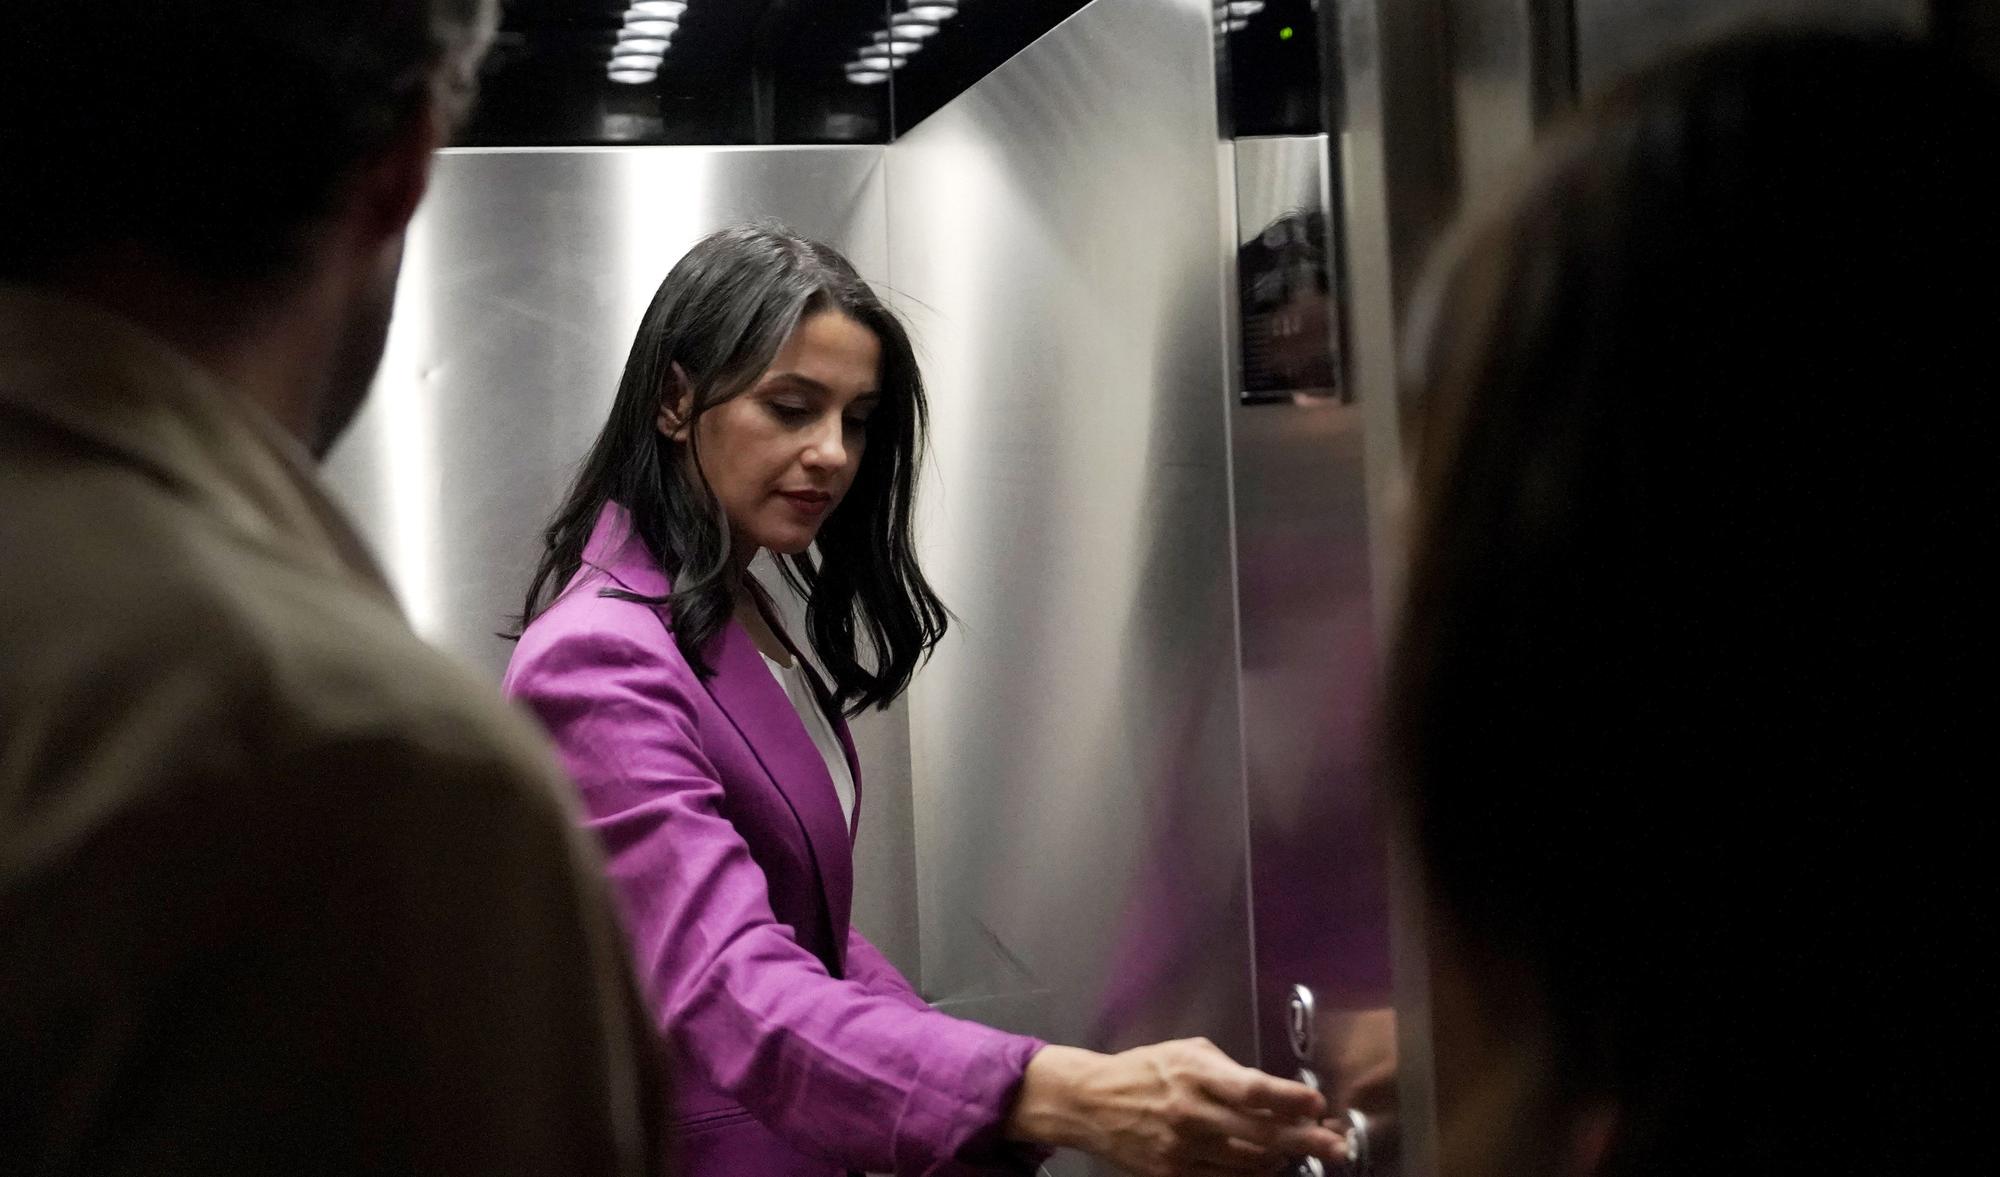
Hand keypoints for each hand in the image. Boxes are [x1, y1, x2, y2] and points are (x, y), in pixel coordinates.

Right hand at [1007, 1039, 1345, 1175]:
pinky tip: (1267, 1163)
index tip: (1316, 1104)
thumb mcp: (1185, 1051)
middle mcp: (1189, 1112)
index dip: (1289, 1100)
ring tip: (1301, 1149)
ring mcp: (1181, 1149)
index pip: (1252, 1089)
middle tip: (1336, 1146)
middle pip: (1259, 1132)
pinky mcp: (1173, 1174)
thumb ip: (1229, 1070)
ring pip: (1249, 1163)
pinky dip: (1253, 1173)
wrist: (1091, 1103)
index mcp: (1193, 1072)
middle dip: (1305, 1140)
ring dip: (1281, 1157)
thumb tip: (1274, 1093)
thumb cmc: (1144, 1070)